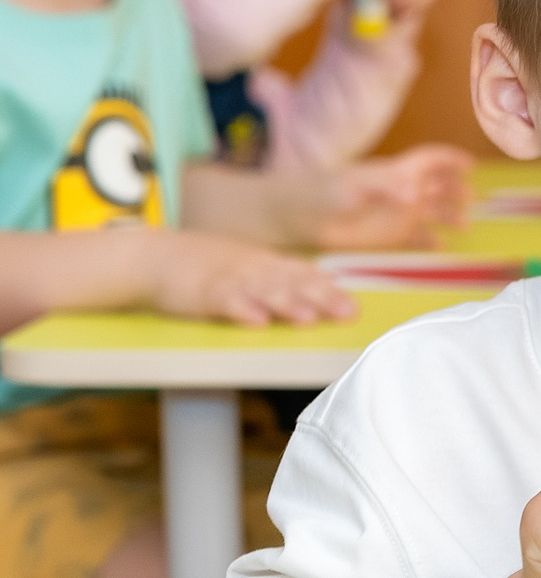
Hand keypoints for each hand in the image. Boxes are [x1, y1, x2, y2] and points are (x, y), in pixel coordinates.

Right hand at [146, 229, 352, 326]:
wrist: (150, 256)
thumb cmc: (203, 265)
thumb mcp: (248, 266)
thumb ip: (285, 275)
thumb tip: (328, 284)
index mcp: (264, 263)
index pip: (302, 274)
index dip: (328, 289)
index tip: (354, 305)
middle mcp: (251, 268)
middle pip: (291, 283)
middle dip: (321, 298)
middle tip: (347, 313)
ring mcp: (227, 279)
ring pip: (263, 291)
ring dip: (287, 305)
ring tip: (309, 319)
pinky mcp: (201, 293)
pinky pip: (223, 301)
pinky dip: (240, 310)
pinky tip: (257, 321)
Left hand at [298, 147, 472, 249]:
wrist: (291, 216)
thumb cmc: (319, 194)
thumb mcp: (351, 188)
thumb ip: (385, 188)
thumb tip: (417, 193)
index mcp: (395, 173)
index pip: (430, 159)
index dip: (451, 160)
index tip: (470, 166)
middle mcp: (400, 191)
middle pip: (437, 185)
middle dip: (456, 189)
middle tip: (471, 199)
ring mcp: (394, 214)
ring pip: (431, 210)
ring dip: (449, 215)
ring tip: (464, 225)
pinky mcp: (386, 236)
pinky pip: (415, 237)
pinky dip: (429, 240)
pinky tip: (439, 246)